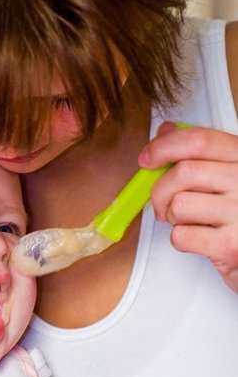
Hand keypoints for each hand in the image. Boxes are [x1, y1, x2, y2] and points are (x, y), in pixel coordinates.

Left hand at [139, 122, 237, 292]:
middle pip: (183, 172)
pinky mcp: (231, 246)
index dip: (165, 146)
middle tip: (163, 205)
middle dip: (161, 191)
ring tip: (187, 223)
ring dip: (172, 217)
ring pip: (179, 205)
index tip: (147, 158)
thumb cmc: (237, 218)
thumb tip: (165, 130)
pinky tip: (197, 240)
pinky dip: (179, 240)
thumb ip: (200, 154)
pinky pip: (182, 235)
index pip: (200, 140)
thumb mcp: (227, 179)